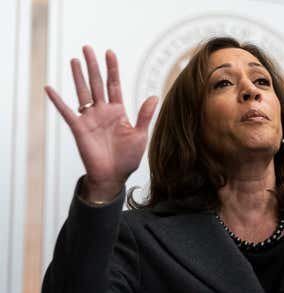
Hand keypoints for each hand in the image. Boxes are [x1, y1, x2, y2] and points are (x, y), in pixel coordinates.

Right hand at [45, 46, 157, 201]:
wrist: (113, 175)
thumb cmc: (128, 158)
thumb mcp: (140, 135)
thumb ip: (145, 115)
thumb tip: (154, 96)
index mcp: (118, 112)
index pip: (114, 85)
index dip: (112, 69)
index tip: (109, 53)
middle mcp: (103, 112)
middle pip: (97, 84)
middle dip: (93, 66)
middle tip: (88, 48)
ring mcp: (90, 118)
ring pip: (83, 92)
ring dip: (78, 76)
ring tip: (74, 60)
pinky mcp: (79, 128)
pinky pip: (66, 111)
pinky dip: (58, 100)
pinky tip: (50, 88)